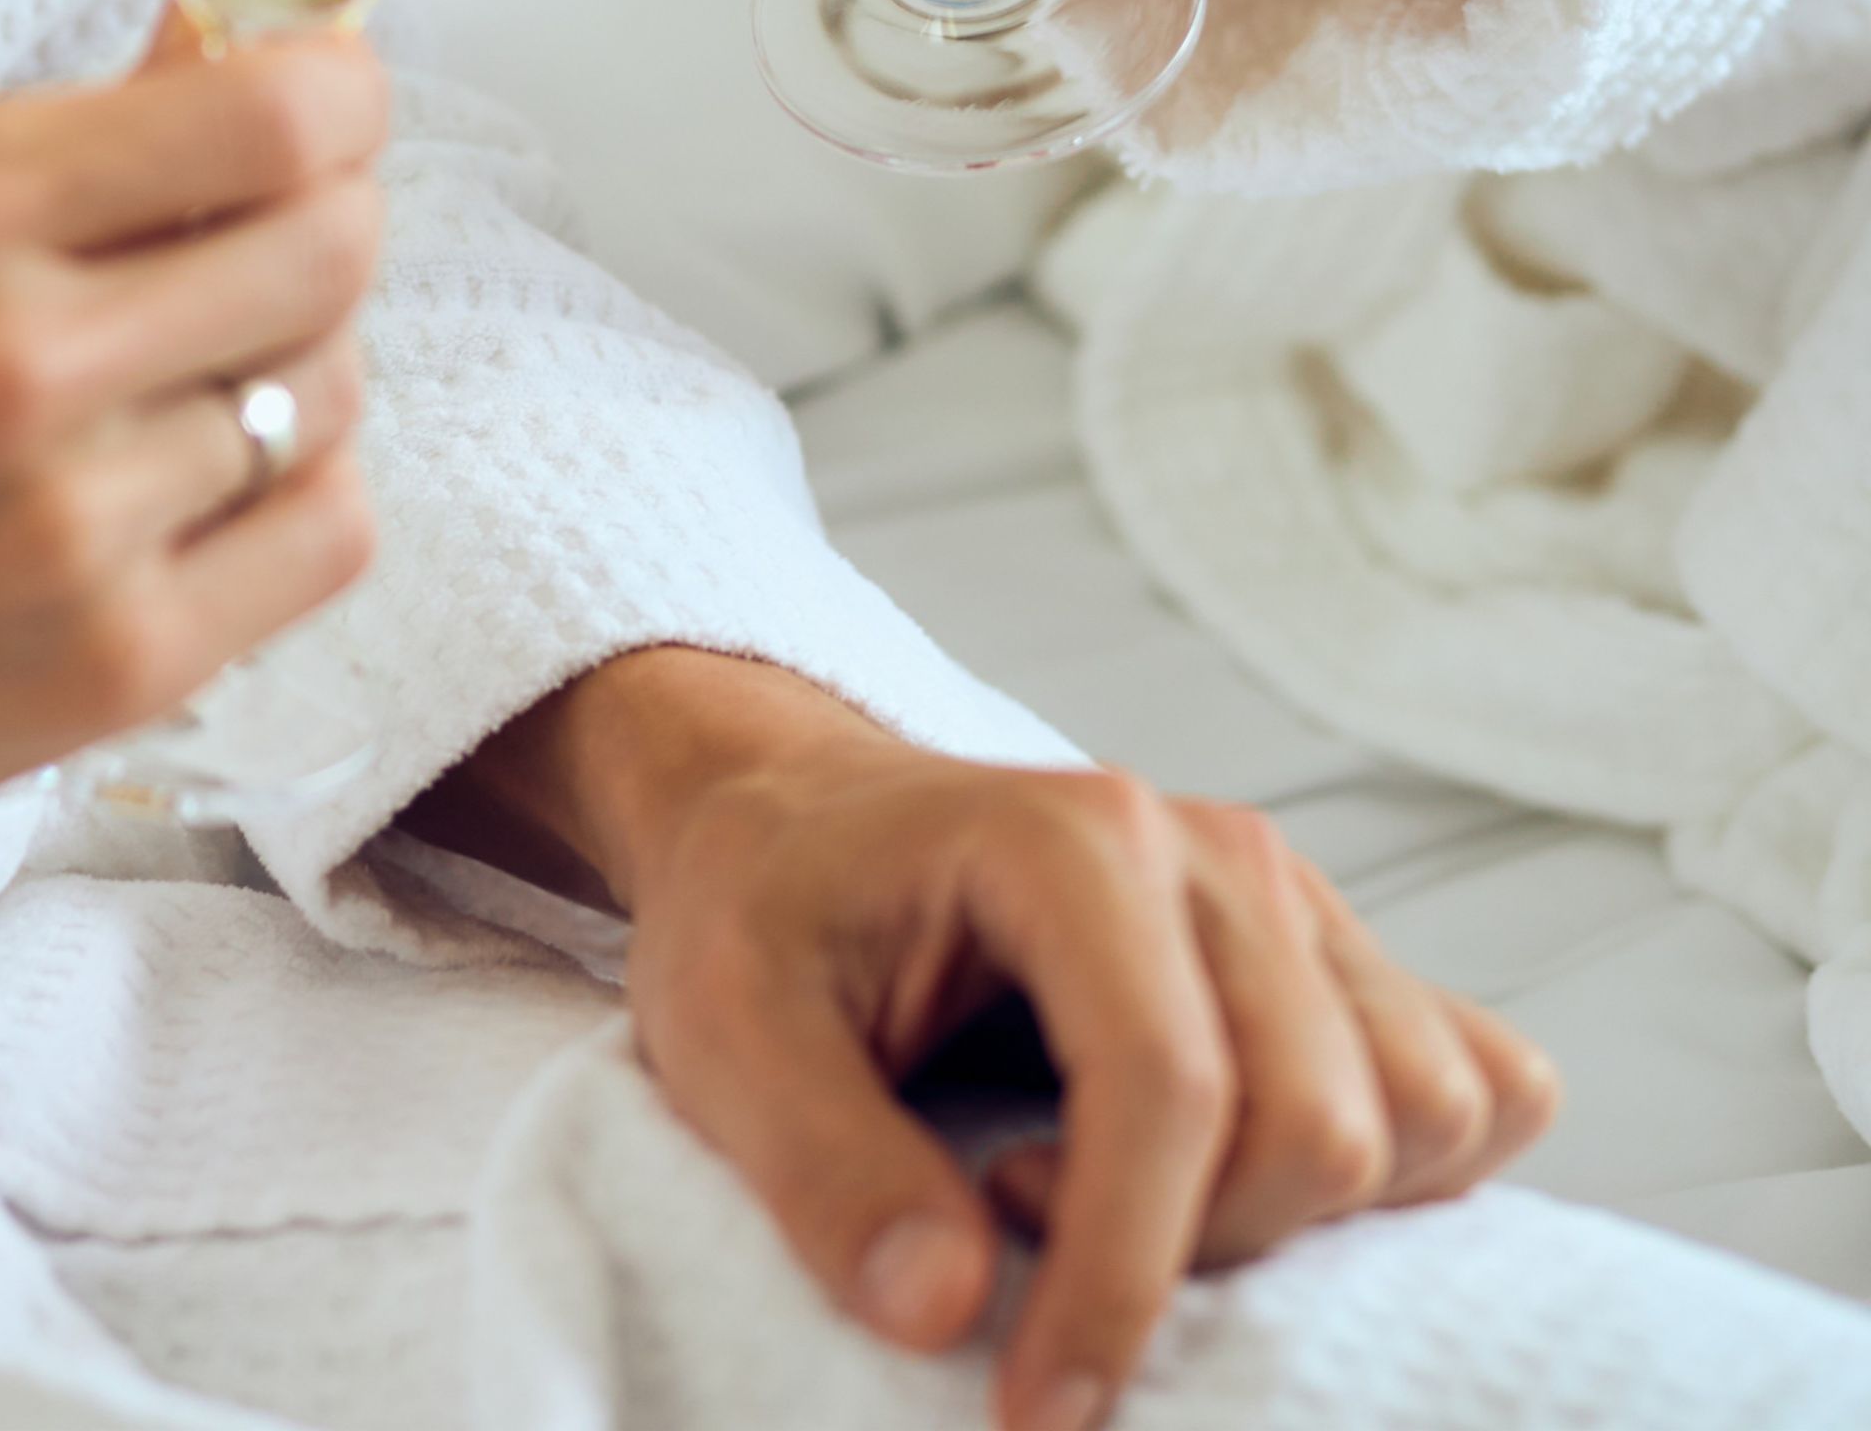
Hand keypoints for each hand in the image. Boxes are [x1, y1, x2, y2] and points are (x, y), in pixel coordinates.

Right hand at [0, 32, 388, 1078]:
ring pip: (332, 392)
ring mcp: (76, 524)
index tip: (321, 104)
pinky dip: (295, 499)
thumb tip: (221, 71)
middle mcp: (21, 354)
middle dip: (320, 219)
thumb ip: (23, 155)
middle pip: (333, 244)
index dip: (334, 95)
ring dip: (286, 371)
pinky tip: (201, 494)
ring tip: (175, 390)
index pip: (275, 114)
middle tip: (256, 239)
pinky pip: (325, 540)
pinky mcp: (110, 670)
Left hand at [441, 650, 1557, 1430]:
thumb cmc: (765, 915)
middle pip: (1317, 1122)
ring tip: (1094, 1184)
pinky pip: (1480, 1090)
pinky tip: (1231, 1183)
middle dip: (1187, 1251)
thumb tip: (943, 1311)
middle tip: (1004, 1214)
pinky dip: (1402, 1181)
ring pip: (1426, 1117)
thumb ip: (817, 1163)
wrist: (804, 827)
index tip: (1035, 1408)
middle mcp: (1217, 855)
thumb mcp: (720, 1028)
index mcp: (1072, 837)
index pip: (1168, 1086)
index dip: (1119, 1277)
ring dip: (1287, 1220)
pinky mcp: (1342, 964)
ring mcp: (1299, 903)